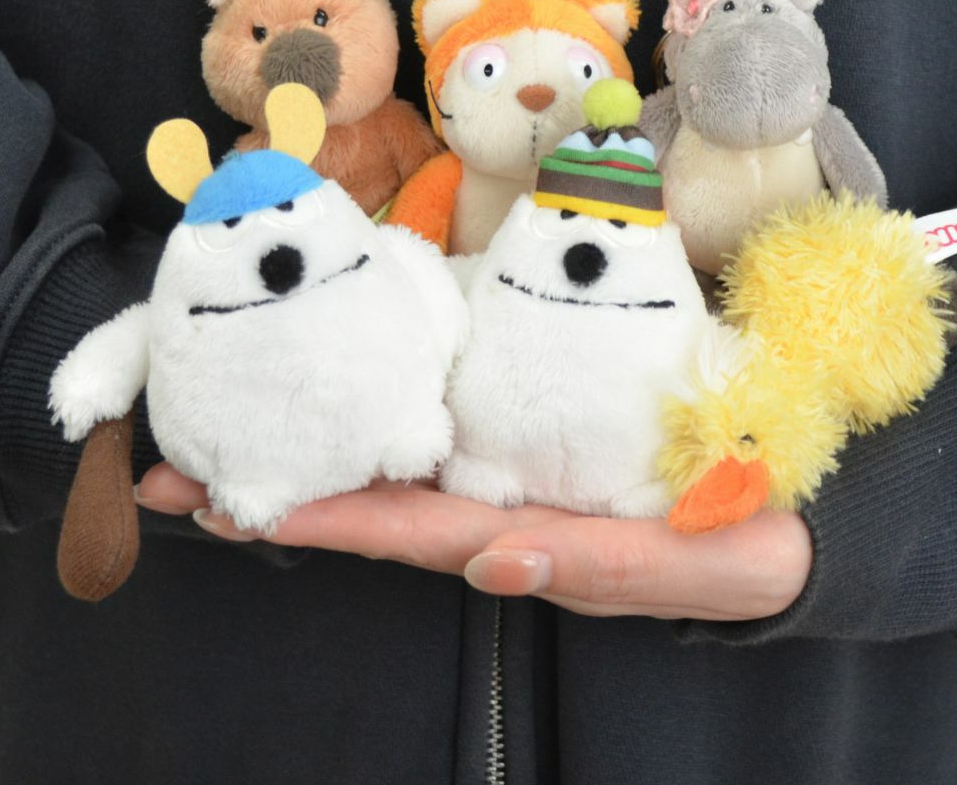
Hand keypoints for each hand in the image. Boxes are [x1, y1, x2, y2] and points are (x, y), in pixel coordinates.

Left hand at [135, 464, 811, 620]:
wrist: (788, 512)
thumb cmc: (742, 543)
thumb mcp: (685, 567)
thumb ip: (597, 569)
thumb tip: (496, 562)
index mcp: (530, 538)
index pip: (407, 532)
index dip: (321, 521)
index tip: (232, 509)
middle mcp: (504, 508)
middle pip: (375, 501)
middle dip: (276, 492)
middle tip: (169, 479)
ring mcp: (516, 470)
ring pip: (399, 462)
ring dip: (315, 447)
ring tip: (227, 429)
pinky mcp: (536, 430)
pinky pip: (447, 422)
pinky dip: (384, 409)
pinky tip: (342, 387)